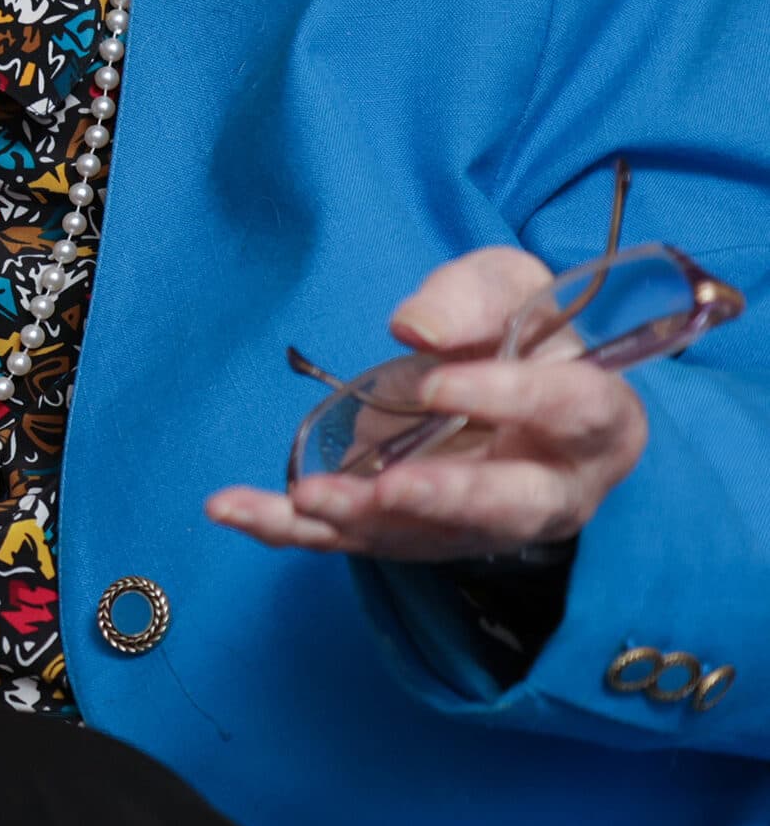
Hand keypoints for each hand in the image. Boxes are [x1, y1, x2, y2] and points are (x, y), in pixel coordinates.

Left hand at [208, 246, 647, 559]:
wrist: (500, 378)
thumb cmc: (521, 329)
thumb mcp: (512, 287)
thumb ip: (477, 296)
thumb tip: (416, 330)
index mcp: (595, 420)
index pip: (570, 411)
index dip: (508, 398)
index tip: (438, 383)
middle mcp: (549, 488)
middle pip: (511, 507)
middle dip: (445, 500)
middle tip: (387, 488)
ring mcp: (477, 522)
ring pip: (425, 535)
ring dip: (360, 520)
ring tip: (302, 499)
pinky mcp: (410, 532)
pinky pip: (350, 538)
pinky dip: (285, 526)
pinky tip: (229, 508)